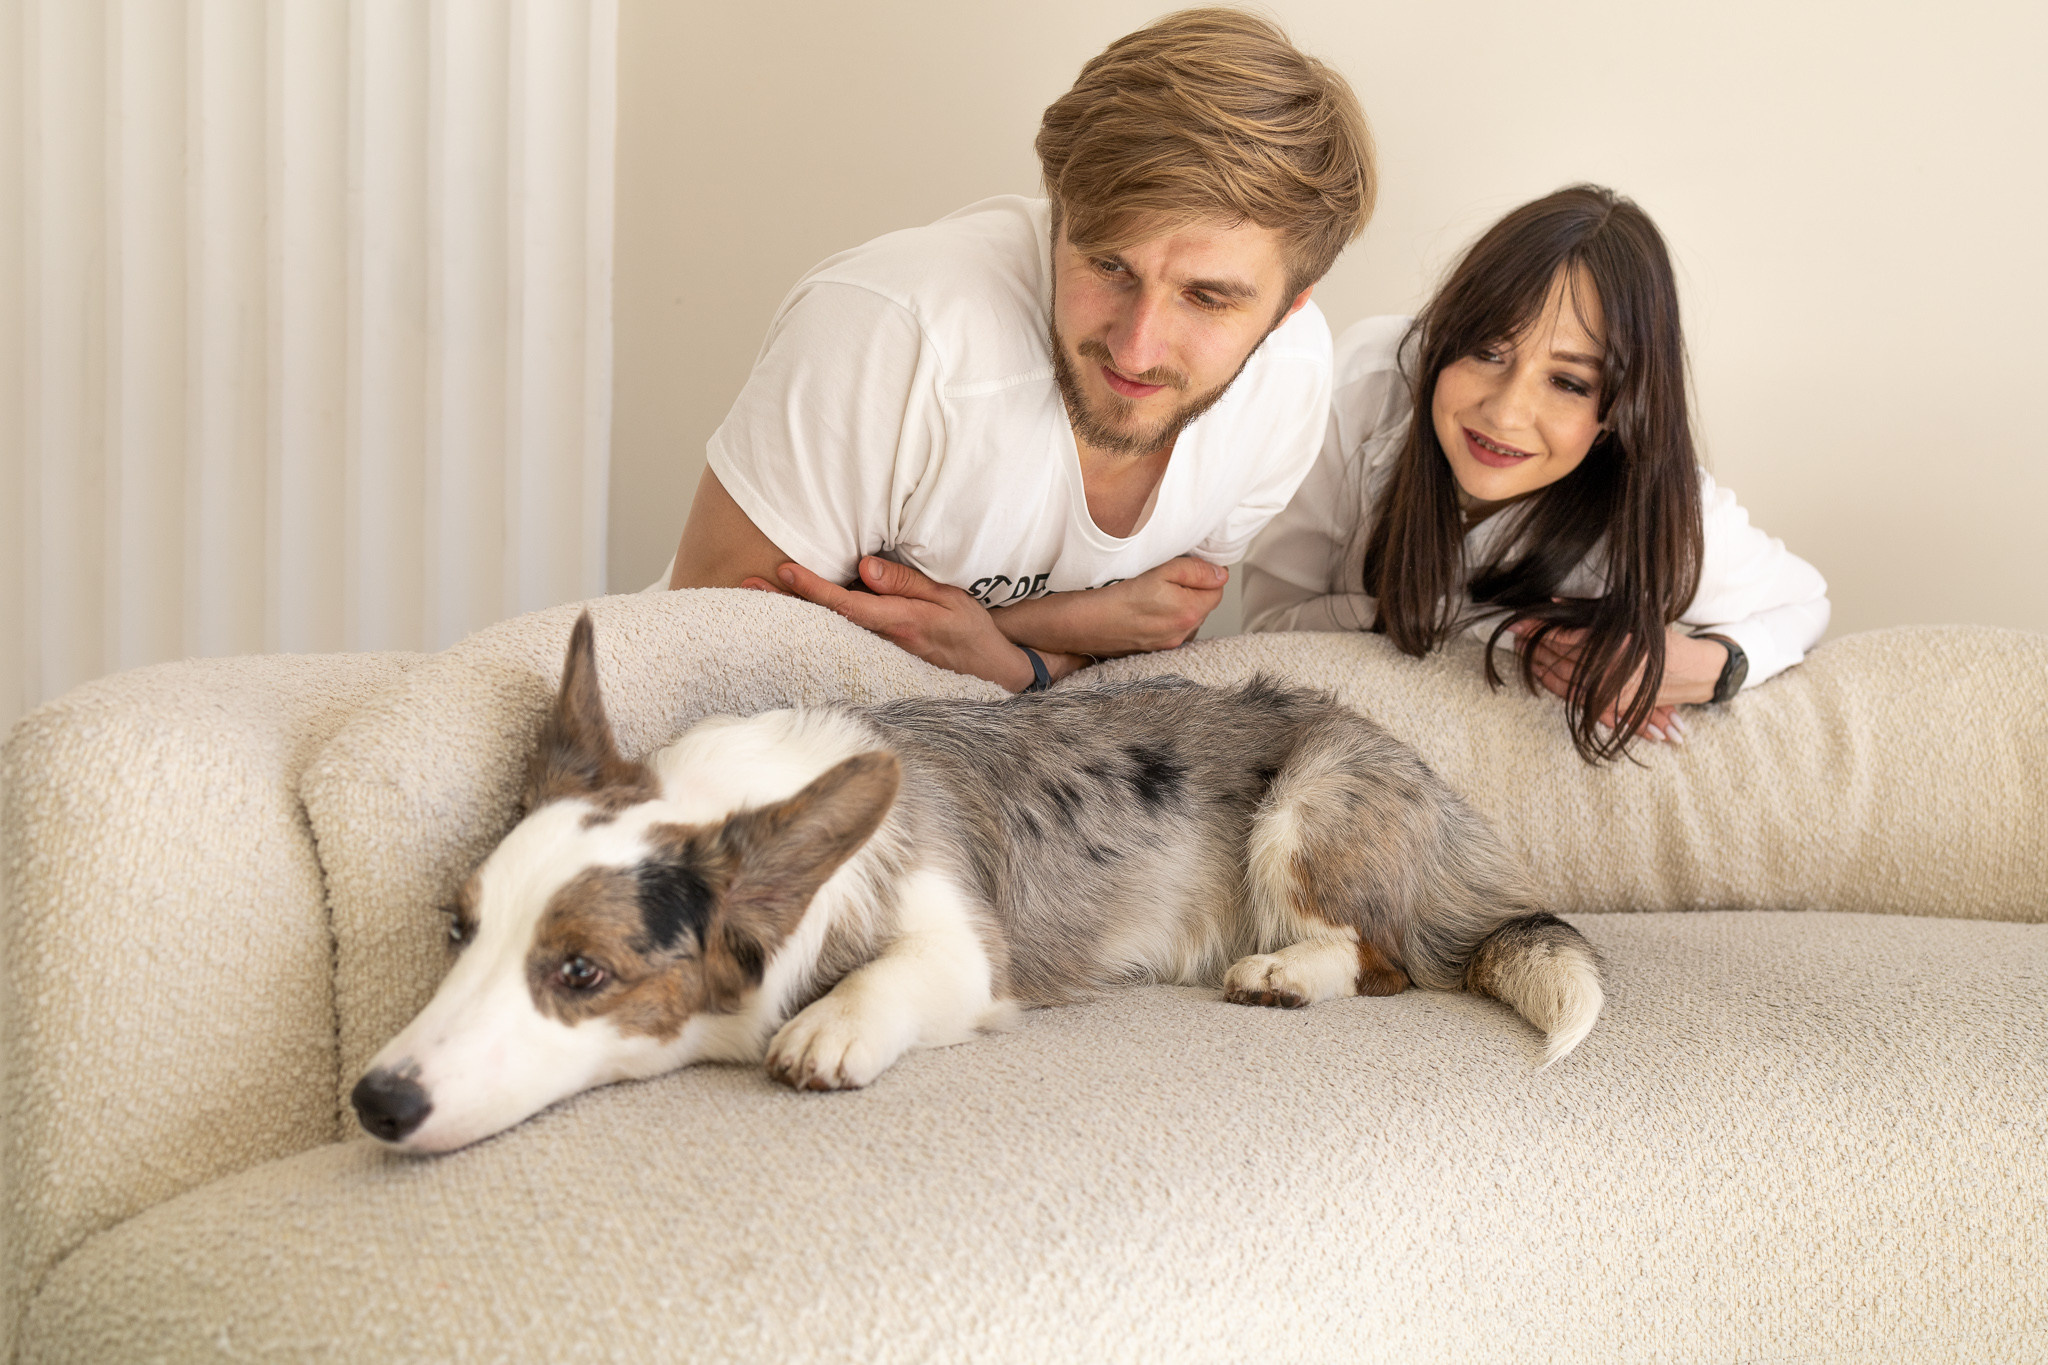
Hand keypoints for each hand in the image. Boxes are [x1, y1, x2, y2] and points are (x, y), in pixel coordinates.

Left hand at [747, 557, 1066, 691]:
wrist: (995, 673)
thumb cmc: (970, 630)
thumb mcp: (948, 598)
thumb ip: (906, 583)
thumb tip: (864, 568)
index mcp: (899, 623)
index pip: (846, 604)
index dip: (813, 588)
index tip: (783, 571)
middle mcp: (883, 643)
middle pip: (825, 621)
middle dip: (784, 603)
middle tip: (743, 585)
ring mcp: (879, 657)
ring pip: (829, 634)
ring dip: (792, 616)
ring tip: (755, 597)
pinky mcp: (880, 663)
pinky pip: (842, 644)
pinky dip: (814, 631)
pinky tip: (790, 622)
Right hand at [994, 556, 1228, 657]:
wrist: (1075, 624)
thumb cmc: (1109, 595)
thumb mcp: (1157, 571)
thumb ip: (1193, 571)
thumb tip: (1219, 574)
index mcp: (1187, 613)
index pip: (1217, 589)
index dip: (1206, 572)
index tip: (1189, 562)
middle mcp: (1179, 634)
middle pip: (1202, 604)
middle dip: (1193, 588)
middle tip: (1167, 572)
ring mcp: (1164, 645)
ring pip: (1185, 617)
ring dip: (1177, 602)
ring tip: (1152, 589)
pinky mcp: (1147, 650)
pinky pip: (1167, 629)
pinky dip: (1162, 616)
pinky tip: (1143, 606)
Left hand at [1507, 623, 1724, 743]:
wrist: (1694, 674)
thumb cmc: (1665, 641)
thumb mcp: (1634, 618)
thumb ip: (1594, 612)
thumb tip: (1556, 603)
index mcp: (1615, 650)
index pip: (1564, 639)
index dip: (1538, 630)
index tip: (1519, 621)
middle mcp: (1609, 676)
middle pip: (1557, 660)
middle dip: (1532, 645)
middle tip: (1515, 633)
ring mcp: (1607, 695)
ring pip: (1560, 680)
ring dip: (1538, 664)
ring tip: (1522, 649)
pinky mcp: (1608, 707)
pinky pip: (1571, 695)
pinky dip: (1552, 683)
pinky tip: (1539, 672)